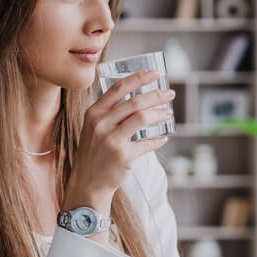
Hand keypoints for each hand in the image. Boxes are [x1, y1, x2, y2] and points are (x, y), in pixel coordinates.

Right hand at [63, 69, 173, 213]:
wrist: (87, 183)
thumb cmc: (94, 154)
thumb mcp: (93, 128)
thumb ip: (110, 113)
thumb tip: (138, 98)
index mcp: (94, 113)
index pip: (118, 88)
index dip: (139, 77)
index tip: (155, 73)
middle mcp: (101, 123)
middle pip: (135, 101)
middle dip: (156, 95)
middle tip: (169, 93)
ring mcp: (111, 140)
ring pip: (142, 118)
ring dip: (159, 113)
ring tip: (169, 112)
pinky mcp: (123, 155)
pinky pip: (146, 143)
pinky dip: (157, 140)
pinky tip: (163, 137)